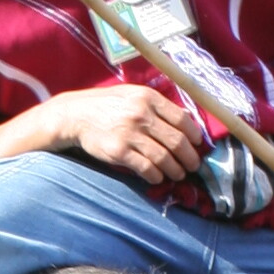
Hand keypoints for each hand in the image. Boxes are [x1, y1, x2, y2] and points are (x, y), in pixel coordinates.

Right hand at [57, 85, 203, 187]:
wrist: (76, 115)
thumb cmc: (108, 105)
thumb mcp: (133, 95)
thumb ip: (158, 106)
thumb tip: (187, 119)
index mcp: (148, 98)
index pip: (182, 119)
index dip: (194, 136)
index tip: (197, 145)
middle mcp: (141, 114)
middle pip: (177, 141)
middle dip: (189, 158)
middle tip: (192, 166)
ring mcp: (130, 134)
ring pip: (164, 158)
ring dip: (175, 171)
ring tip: (177, 175)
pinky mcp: (119, 152)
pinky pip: (146, 168)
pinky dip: (156, 176)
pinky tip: (157, 178)